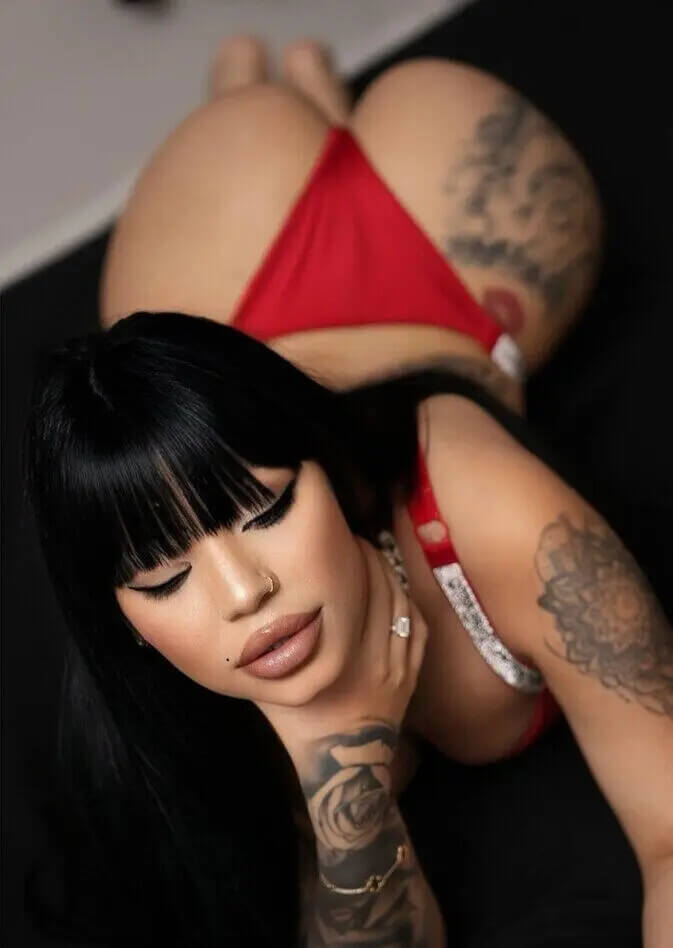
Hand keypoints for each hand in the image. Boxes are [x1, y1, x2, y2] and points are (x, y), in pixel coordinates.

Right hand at [254, 536, 428, 769]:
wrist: (343, 766)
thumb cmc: (299, 722)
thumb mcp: (270, 683)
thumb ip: (262, 648)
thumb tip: (242, 606)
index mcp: (338, 655)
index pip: (357, 590)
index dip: (352, 559)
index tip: (339, 542)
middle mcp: (372, 657)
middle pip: (383, 591)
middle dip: (371, 559)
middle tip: (355, 541)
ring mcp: (396, 667)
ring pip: (402, 606)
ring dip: (391, 577)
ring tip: (374, 559)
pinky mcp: (410, 675)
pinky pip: (417, 628)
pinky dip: (408, 603)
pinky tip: (395, 590)